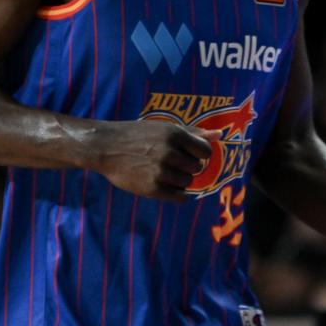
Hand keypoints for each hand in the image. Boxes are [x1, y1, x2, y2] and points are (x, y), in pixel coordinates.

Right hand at [91, 119, 217, 201]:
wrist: (105, 147)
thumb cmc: (138, 135)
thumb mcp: (165, 128)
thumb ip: (193, 132)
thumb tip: (220, 135)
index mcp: (174, 134)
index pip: (205, 151)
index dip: (199, 154)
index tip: (189, 154)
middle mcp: (169, 152)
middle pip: (196, 168)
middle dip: (188, 166)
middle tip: (172, 163)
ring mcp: (160, 171)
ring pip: (188, 182)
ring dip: (181, 180)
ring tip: (165, 173)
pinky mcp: (151, 188)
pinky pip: (179, 197)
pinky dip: (180, 195)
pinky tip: (171, 188)